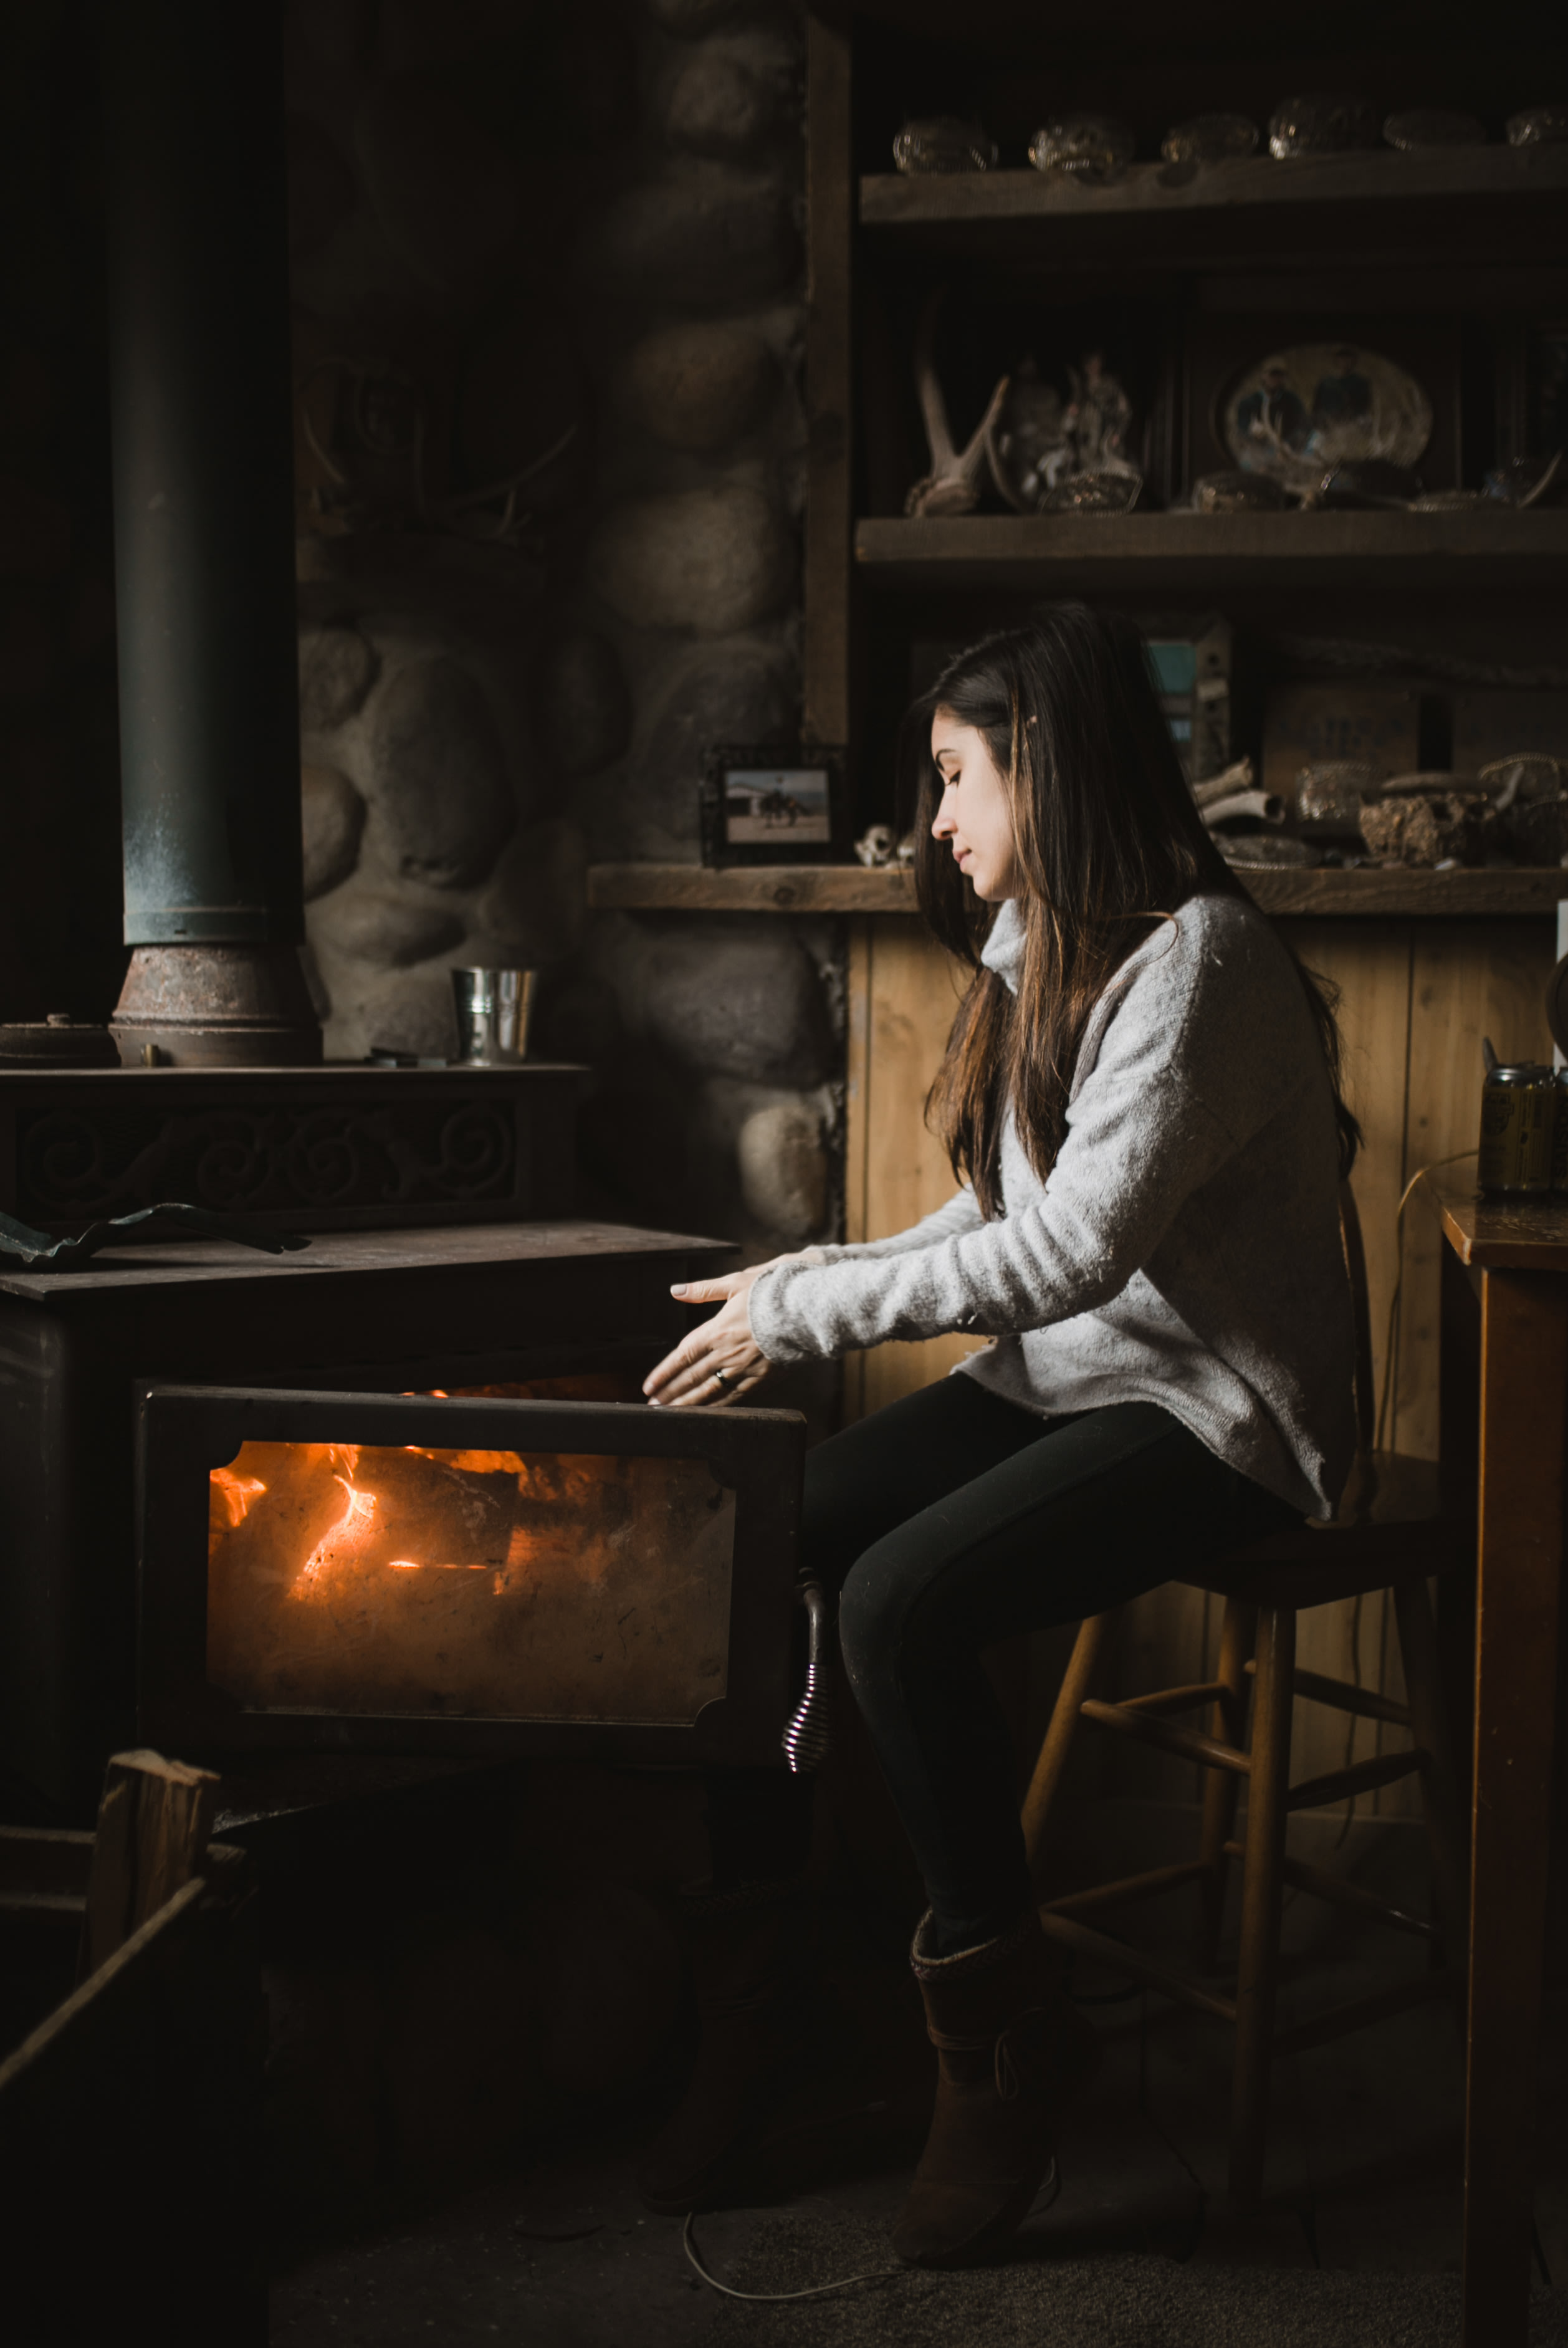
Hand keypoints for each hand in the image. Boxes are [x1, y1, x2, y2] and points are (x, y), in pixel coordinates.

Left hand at [642, 1250, 823, 1409]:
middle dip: (670, 1393)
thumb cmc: (772, 1293)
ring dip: (688, 1404)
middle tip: (652, 1406)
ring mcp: (745, 1369)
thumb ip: (703, 1290)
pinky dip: (716, 1406)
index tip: (648, 1386)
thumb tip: (675, 1290)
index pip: (683, 1356)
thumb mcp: (735, 1283)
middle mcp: (727, 1353)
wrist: (808, 1311)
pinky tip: (705, 1413)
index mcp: (717, 1330)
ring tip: (670, 1413)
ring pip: (710, 1392)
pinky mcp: (762, 1379)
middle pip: (691, 1378)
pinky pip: (734, 1397)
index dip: (664, 1373)